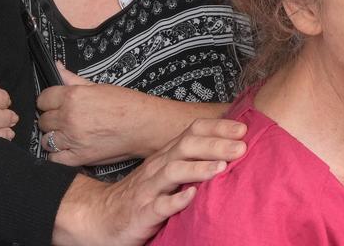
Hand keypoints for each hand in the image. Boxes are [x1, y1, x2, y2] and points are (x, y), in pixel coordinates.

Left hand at [38, 63, 153, 165]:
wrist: (145, 126)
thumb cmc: (126, 105)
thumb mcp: (97, 86)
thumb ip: (72, 79)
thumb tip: (57, 67)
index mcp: (73, 96)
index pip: (43, 99)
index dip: (48, 101)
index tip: (54, 104)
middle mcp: (69, 118)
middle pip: (43, 120)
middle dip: (51, 119)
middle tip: (64, 119)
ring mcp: (73, 139)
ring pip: (46, 140)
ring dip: (54, 137)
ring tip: (67, 134)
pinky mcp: (79, 158)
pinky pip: (55, 159)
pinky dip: (58, 155)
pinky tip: (68, 148)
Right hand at [52, 117, 246, 245]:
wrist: (100, 216)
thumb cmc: (141, 195)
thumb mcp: (166, 174)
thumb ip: (190, 162)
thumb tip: (227, 151)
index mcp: (166, 156)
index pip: (192, 132)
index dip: (217, 127)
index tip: (243, 128)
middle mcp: (158, 168)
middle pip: (186, 147)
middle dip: (215, 144)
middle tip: (241, 146)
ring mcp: (149, 189)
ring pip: (174, 172)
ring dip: (198, 168)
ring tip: (221, 168)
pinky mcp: (142, 213)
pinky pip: (159, 205)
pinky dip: (176, 201)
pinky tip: (191, 197)